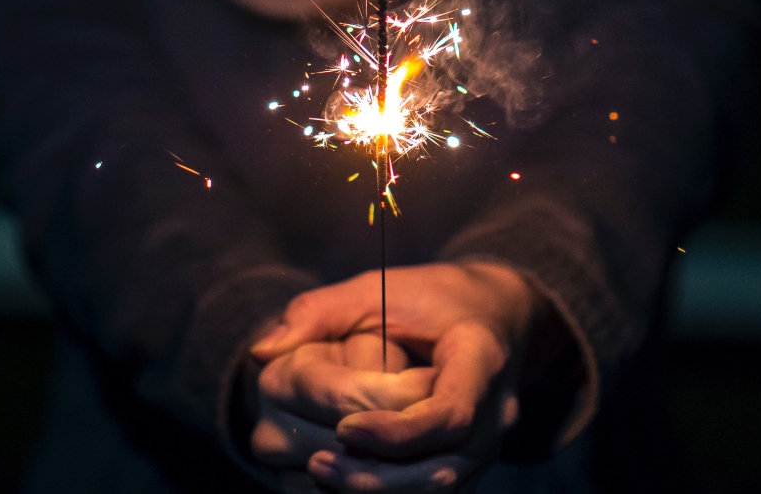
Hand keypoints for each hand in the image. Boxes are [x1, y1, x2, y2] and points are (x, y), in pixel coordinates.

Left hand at [251, 263, 537, 491]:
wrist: (498, 314)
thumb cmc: (433, 296)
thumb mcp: (380, 287)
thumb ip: (322, 313)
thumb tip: (262, 351)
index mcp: (480, 357)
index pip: (450, 412)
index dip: (398, 431)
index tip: (344, 426)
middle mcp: (496, 410)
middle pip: (445, 466)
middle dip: (380, 474)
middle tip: (317, 463)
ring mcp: (490, 442)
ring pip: (443, 487)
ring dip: (383, 490)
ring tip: (323, 474)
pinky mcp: (475, 460)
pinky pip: (439, 491)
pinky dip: (395, 491)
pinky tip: (346, 482)